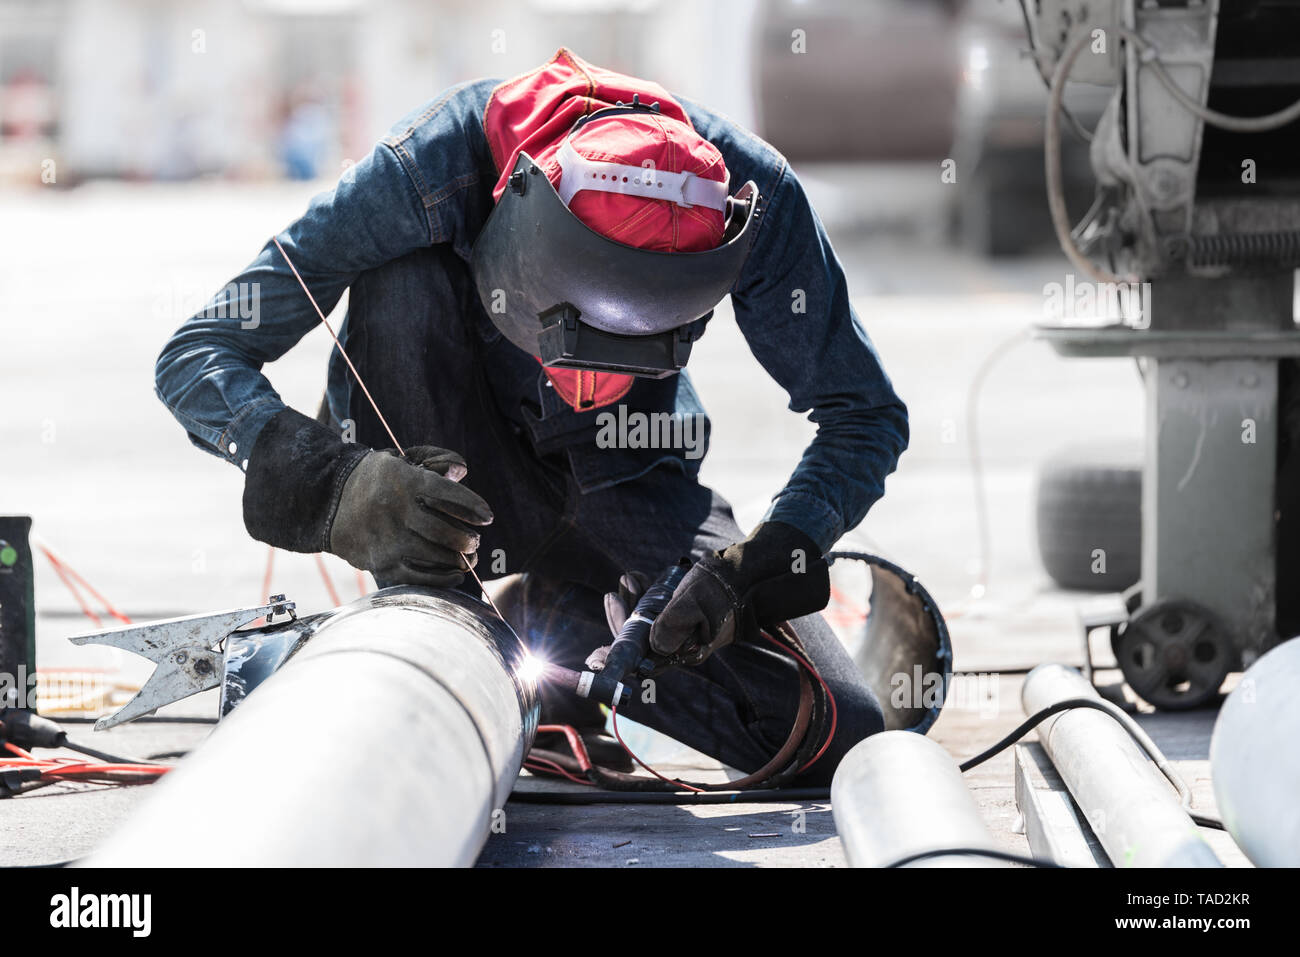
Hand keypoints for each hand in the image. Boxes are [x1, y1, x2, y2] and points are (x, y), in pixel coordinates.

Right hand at [329, 445, 492, 586]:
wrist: (329, 501)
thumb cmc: (377, 478)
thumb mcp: (402, 459)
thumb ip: (436, 460)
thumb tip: (462, 472)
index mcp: (404, 482)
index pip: (448, 494)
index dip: (472, 506)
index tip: (487, 516)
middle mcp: (396, 512)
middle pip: (444, 532)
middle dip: (467, 539)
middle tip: (475, 541)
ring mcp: (388, 540)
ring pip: (435, 556)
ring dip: (458, 559)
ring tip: (468, 557)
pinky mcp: (381, 563)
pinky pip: (418, 576)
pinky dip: (442, 578)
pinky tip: (455, 574)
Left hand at [600, 522, 830, 667]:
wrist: (750, 575)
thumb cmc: (724, 589)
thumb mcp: (697, 602)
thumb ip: (674, 622)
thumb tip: (653, 644)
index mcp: (684, 652)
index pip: (642, 663)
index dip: (616, 662)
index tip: (594, 659)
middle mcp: (679, 646)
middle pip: (638, 644)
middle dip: (621, 622)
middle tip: (612, 597)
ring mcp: (679, 631)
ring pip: (644, 625)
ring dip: (631, 604)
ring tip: (628, 580)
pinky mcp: (680, 615)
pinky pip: (654, 611)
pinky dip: (644, 596)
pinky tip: (638, 580)